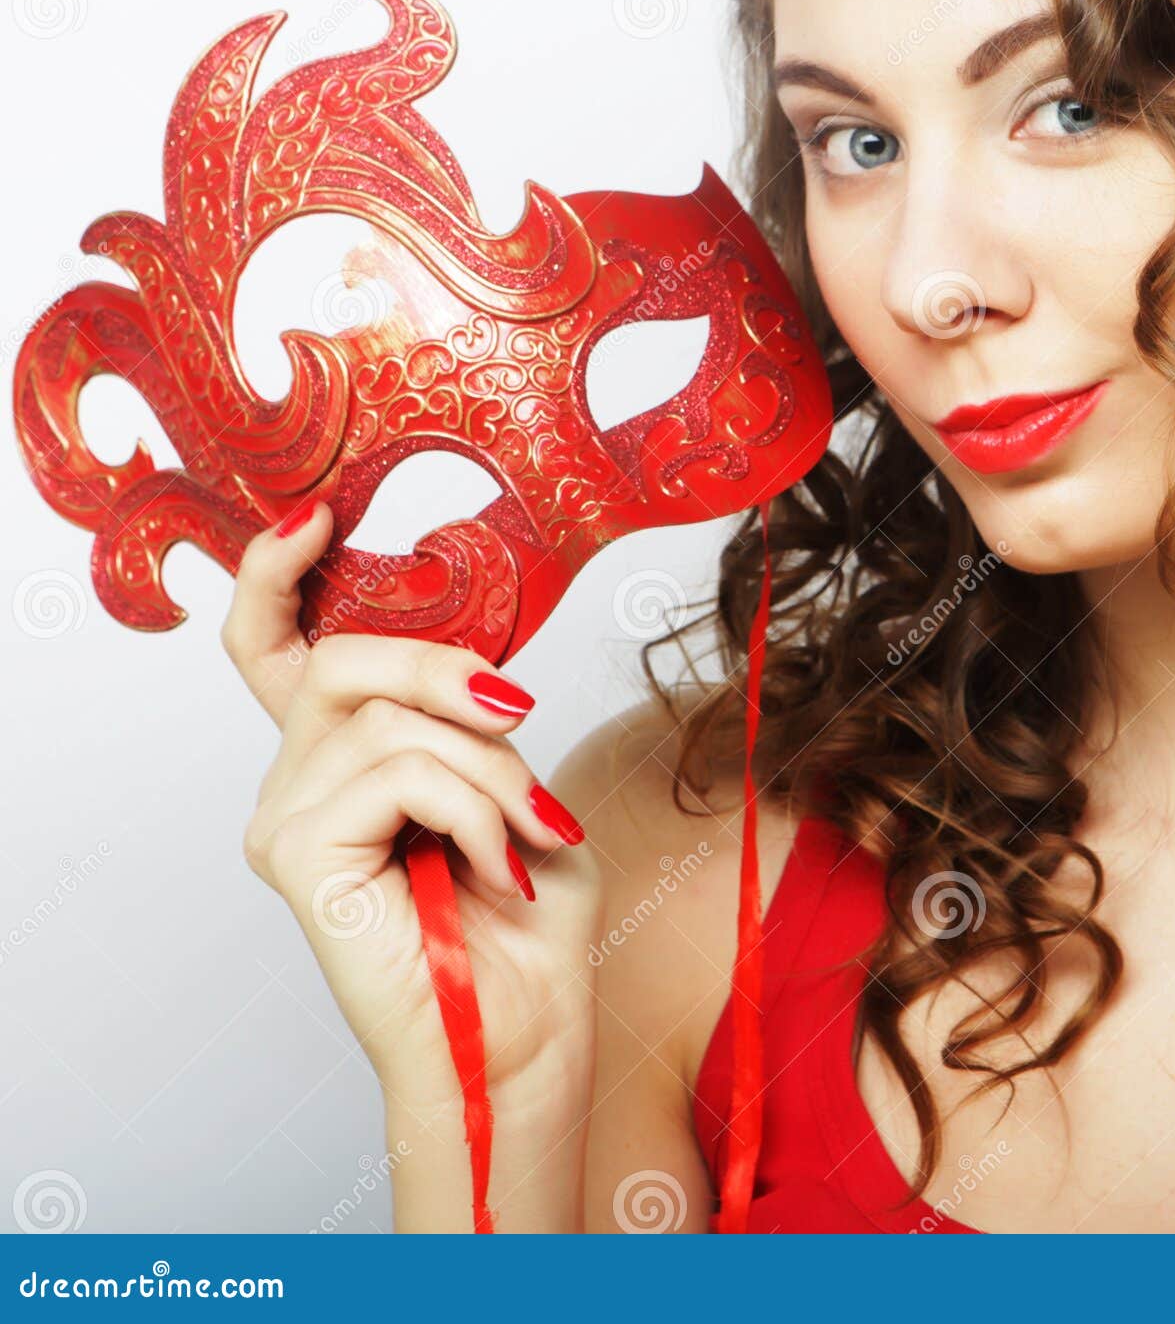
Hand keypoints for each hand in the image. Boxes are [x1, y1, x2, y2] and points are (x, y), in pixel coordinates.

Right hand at [220, 501, 600, 1114]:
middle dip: (445, 671)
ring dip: (488, 769)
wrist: (527, 1028)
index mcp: (341, 754)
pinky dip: (472, 809)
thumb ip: (464, 717)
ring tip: (526, 829)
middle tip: (519, 714)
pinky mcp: (297, 856)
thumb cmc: (528, 911)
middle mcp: (296, 780)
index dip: (278, 575)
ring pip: (387, 721)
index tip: (317, 517)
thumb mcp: (510, 780)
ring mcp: (286, 819)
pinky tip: (496, 866)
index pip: (274, 648)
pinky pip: (398, 774)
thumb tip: (464, 667)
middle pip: (340, 660)